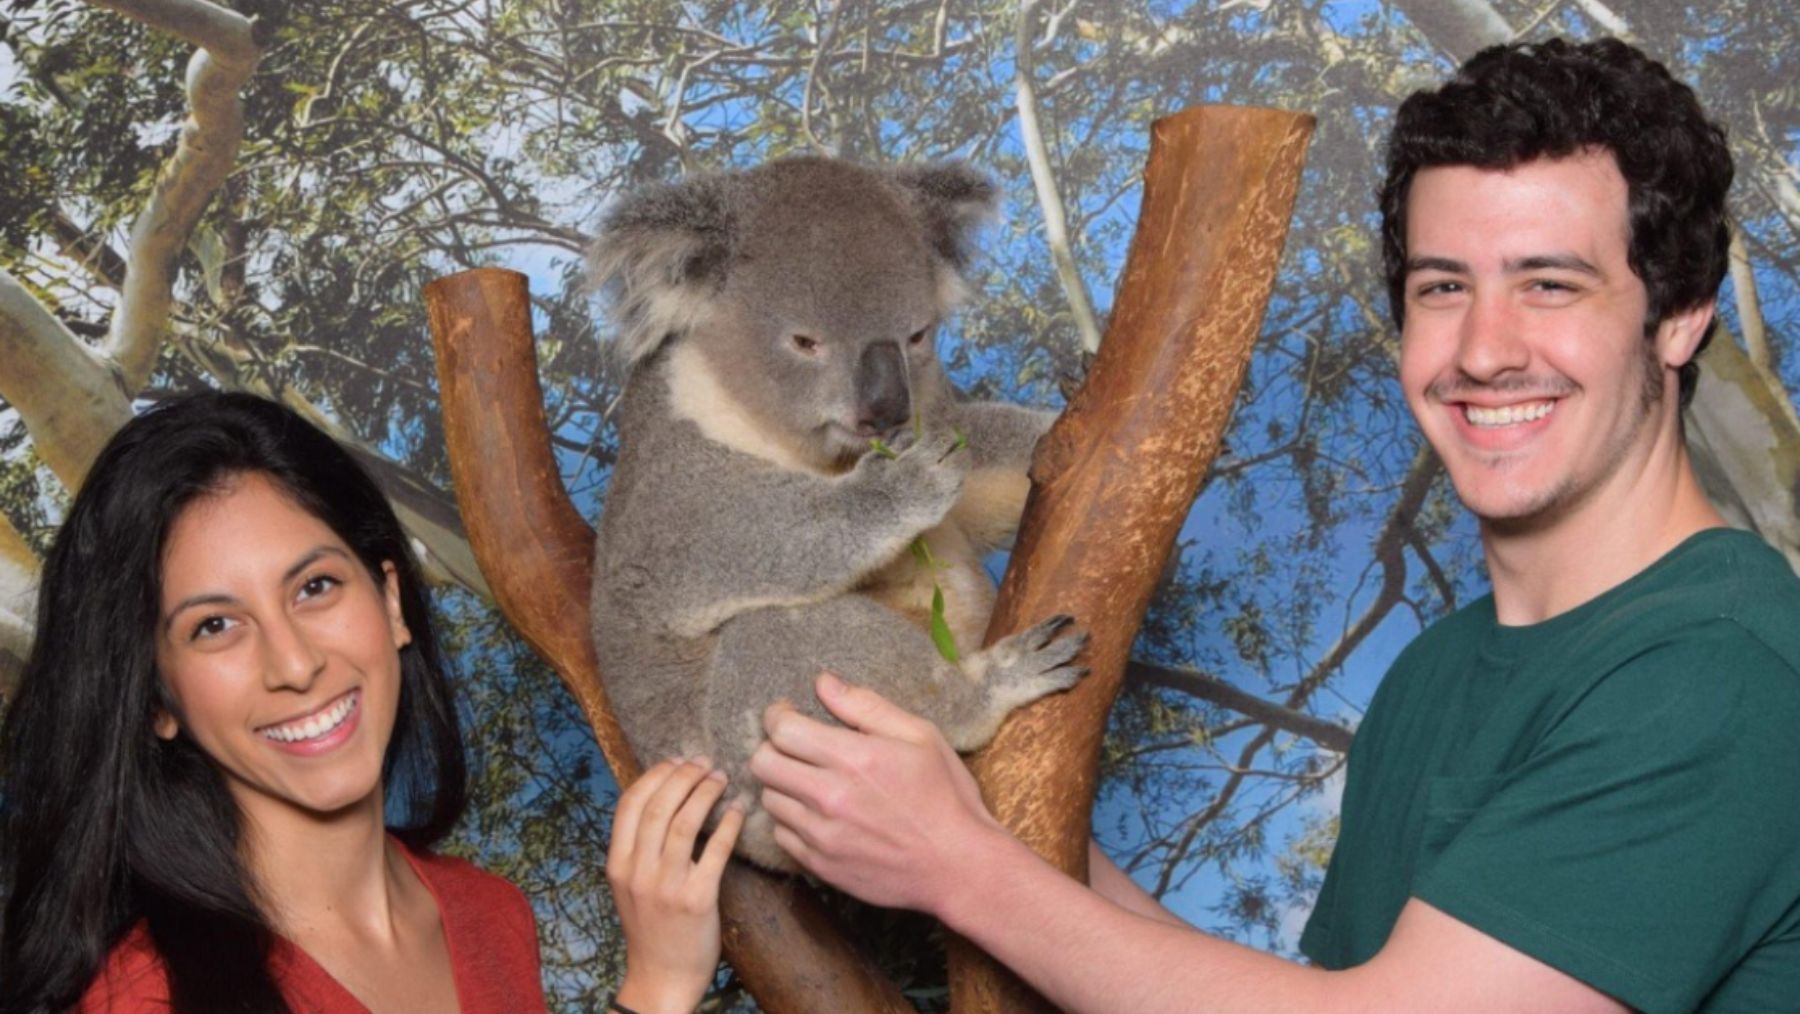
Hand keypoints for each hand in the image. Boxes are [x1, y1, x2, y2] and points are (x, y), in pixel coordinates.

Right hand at [607, 758, 742, 1013]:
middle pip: (658, 806)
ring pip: (684, 822)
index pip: (629, 804)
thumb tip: (664, 796)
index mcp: (617, 864)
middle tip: (705, 763)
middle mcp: (637, 872)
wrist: (661, 978)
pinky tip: (738, 811)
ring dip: (705, 792)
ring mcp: (666, 885)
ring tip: (721, 778)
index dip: (655, 775)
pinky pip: (715, 850)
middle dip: (683, 776)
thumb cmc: (650, 927)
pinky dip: (728, 824)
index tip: (677, 761)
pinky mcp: (697, 899)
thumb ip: (639, 846)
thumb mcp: (630, 884)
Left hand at [750, 672, 1008, 914]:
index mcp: (854, 758)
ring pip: (768, 799)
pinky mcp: (820, 865)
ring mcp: (822, 835)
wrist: (957, 867)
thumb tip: (824, 683)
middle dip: (773, 747)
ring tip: (811, 782)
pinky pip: (782, 835)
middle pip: (762, 763)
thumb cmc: (945, 797)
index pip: (782, 730)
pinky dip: (792, 820)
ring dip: (783, 785)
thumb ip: (866, 706)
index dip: (777, 716)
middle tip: (794, 747)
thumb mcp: (920, 737)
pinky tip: (819, 814)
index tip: (787, 714)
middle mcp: (830, 797)